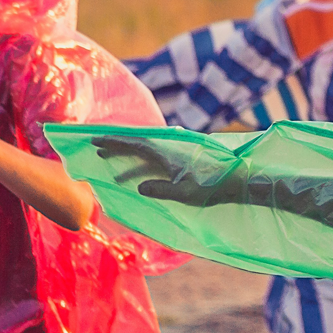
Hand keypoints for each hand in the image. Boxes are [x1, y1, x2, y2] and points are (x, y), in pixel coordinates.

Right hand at [94, 134, 246, 206]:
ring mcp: (174, 157)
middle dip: (117, 146)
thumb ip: (161, 190)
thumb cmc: (212, 187)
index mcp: (166, 153)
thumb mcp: (185, 192)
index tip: (96, 139)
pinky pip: (154, 164)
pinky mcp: (180, 164)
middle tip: (97, 149)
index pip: (135, 144)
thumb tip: (139, 187)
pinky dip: (141, 168)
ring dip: (127, 159)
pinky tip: (132, 178)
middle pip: (137, 145)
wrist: (236, 181)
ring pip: (144, 155)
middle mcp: (168, 151)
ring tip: (108, 162)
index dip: (115, 141)